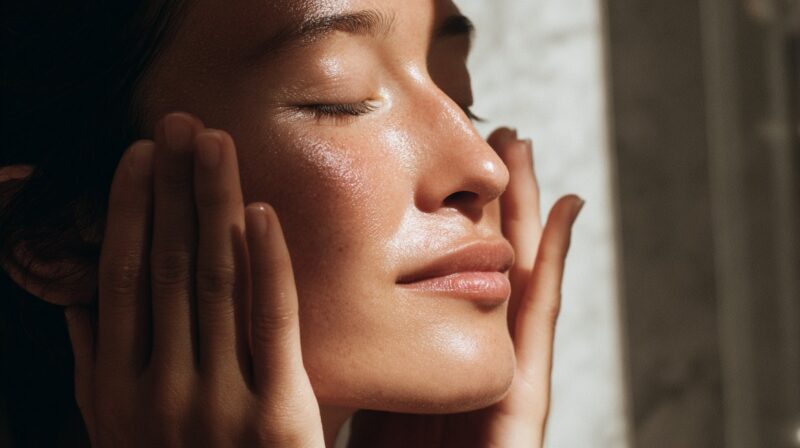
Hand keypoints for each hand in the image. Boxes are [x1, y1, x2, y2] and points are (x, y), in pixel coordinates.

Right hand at [63, 113, 324, 446]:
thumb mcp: (113, 429)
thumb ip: (94, 364)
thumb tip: (79, 296)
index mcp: (116, 386)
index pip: (121, 276)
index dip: (130, 210)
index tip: (141, 157)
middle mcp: (160, 388)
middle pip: (167, 264)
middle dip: (174, 188)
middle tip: (183, 126)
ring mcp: (217, 400)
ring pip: (215, 280)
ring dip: (216, 204)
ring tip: (218, 147)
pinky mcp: (276, 414)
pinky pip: (270, 322)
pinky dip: (266, 263)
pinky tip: (261, 213)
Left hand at [347, 128, 582, 447]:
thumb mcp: (338, 413)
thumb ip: (320, 374)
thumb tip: (273, 324)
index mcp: (414, 366)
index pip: (423, 280)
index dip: (428, 223)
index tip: (419, 165)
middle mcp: (458, 362)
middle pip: (474, 264)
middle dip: (480, 199)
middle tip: (485, 133)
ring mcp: (497, 376)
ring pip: (516, 272)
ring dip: (523, 207)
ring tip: (522, 146)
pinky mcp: (526, 400)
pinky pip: (542, 317)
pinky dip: (555, 259)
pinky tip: (561, 206)